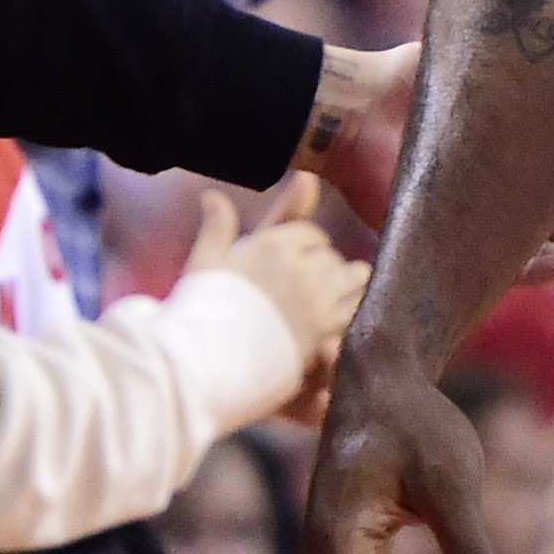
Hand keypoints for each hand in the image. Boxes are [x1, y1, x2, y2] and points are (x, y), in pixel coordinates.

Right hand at [189, 172, 366, 396]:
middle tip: (320, 280)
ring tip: (344, 290)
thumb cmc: (200, 310)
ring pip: (352, 277)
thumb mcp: (205, 260)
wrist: (207, 359)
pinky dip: (353, 307)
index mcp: (272, 244)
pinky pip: (354, 308)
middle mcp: (299, 265)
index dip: (308, 244)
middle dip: (326, 265)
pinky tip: (345, 314)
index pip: (310, 233)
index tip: (304, 256)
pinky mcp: (324, 328)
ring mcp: (315, 297)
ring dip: (349, 282)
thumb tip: (212, 194)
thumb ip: (218, 226)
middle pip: (331, 256)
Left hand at [298, 47, 553, 281]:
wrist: (353, 110)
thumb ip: (523, 60)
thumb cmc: (405, 79)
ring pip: (548, 244)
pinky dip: (539, 267)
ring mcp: (477, 218)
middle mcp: (499, 188)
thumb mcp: (476, 63)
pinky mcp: (450, 242)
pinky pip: (505, 264)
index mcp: (511, 150)